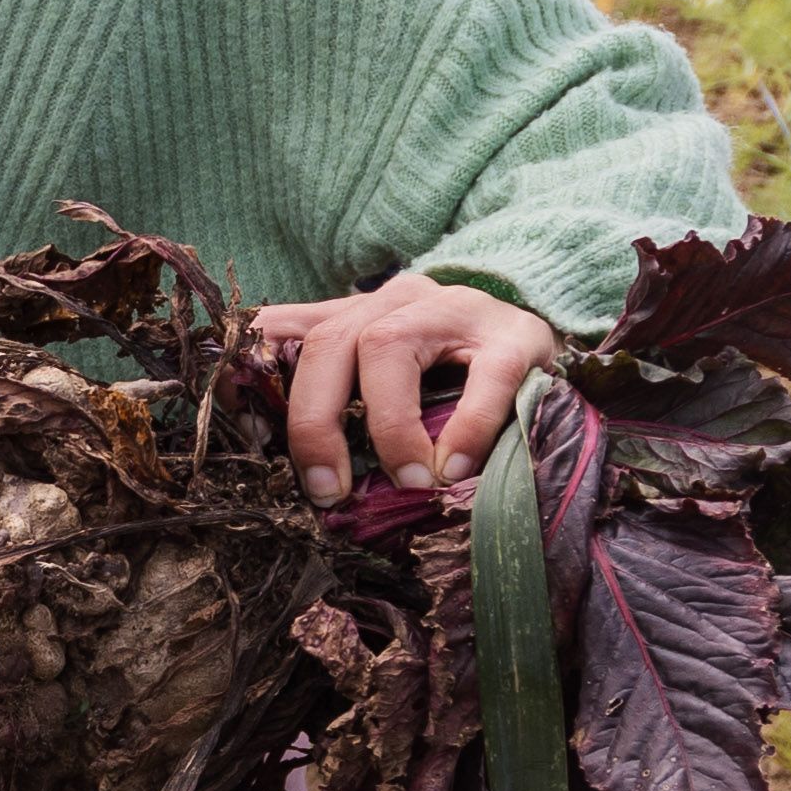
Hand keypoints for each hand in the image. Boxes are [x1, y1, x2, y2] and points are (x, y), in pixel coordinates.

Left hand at [252, 274, 558, 506]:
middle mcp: (397, 300)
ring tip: (405, 480)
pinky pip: (482, 378)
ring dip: (387, 424)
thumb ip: (339, 405)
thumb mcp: (387, 386)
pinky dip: (466, 428)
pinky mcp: (515, 335)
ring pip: (387, 345)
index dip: (251, 375)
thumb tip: (279, 458)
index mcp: (357, 314)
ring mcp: (456, 309)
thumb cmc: (456, 382)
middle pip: (327, 343)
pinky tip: (454, 469)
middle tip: (325, 489)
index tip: (245, 436)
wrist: (545, 348)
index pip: (284, 328)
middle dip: (313, 421)